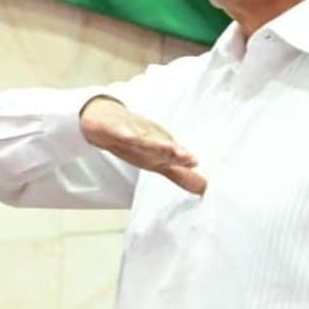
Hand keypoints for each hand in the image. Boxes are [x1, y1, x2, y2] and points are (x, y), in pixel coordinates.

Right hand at [78, 96, 207, 194]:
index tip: (195, 162)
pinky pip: (118, 132)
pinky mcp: (112, 129)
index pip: (173, 155)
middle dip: (173, 152)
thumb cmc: (135, 140)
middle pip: (160, 146)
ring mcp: (130, 132)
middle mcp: (147, 139)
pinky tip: (129, 137)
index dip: (183, 159)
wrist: (105, 119)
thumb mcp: (157, 161)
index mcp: (158, 149)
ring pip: (142, 139)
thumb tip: (203, 188)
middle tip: (187, 157)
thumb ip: (179, 174)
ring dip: (154, 143)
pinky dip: (124, 134)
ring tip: (167, 148)